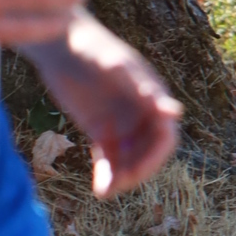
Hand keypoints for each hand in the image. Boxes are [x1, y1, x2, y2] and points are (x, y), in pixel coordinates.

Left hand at [27, 14, 181, 198]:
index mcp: (152, 97)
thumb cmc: (92, 48)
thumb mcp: (116, 68)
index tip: (137, 171)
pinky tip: (100, 190)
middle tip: (118, 184)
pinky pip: (109, 159)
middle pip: (149, 152)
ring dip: (122, 177)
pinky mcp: (101, 130)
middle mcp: (141, 112)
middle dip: (137, 170)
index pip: (165, 135)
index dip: (156, 156)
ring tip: (105, 191)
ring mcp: (121, 123)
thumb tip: (175, 113)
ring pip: (129, 159)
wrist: (60, 44)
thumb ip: (143, 90)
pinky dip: (107, 175)